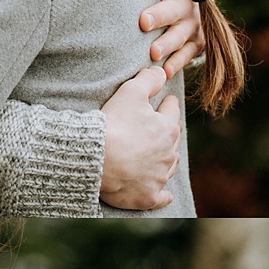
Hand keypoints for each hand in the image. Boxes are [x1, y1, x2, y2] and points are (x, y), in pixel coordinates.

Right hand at [100, 67, 181, 210]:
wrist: (96, 159)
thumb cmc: (114, 124)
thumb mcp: (130, 93)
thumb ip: (148, 80)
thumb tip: (162, 72)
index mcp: (167, 129)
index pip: (171, 111)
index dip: (166, 104)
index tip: (164, 101)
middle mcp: (168, 154)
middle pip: (172, 140)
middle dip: (167, 132)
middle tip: (157, 128)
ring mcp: (158, 177)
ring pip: (168, 166)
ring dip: (165, 160)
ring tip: (157, 156)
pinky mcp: (148, 196)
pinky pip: (161, 197)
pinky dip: (163, 195)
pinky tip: (164, 195)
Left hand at [133, 0, 203, 78]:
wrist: (197, 2)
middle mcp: (187, 3)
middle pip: (173, 9)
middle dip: (159, 15)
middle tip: (142, 22)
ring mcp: (192, 25)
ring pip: (180, 35)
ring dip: (167, 43)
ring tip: (152, 52)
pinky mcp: (195, 43)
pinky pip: (187, 55)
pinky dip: (176, 63)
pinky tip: (164, 71)